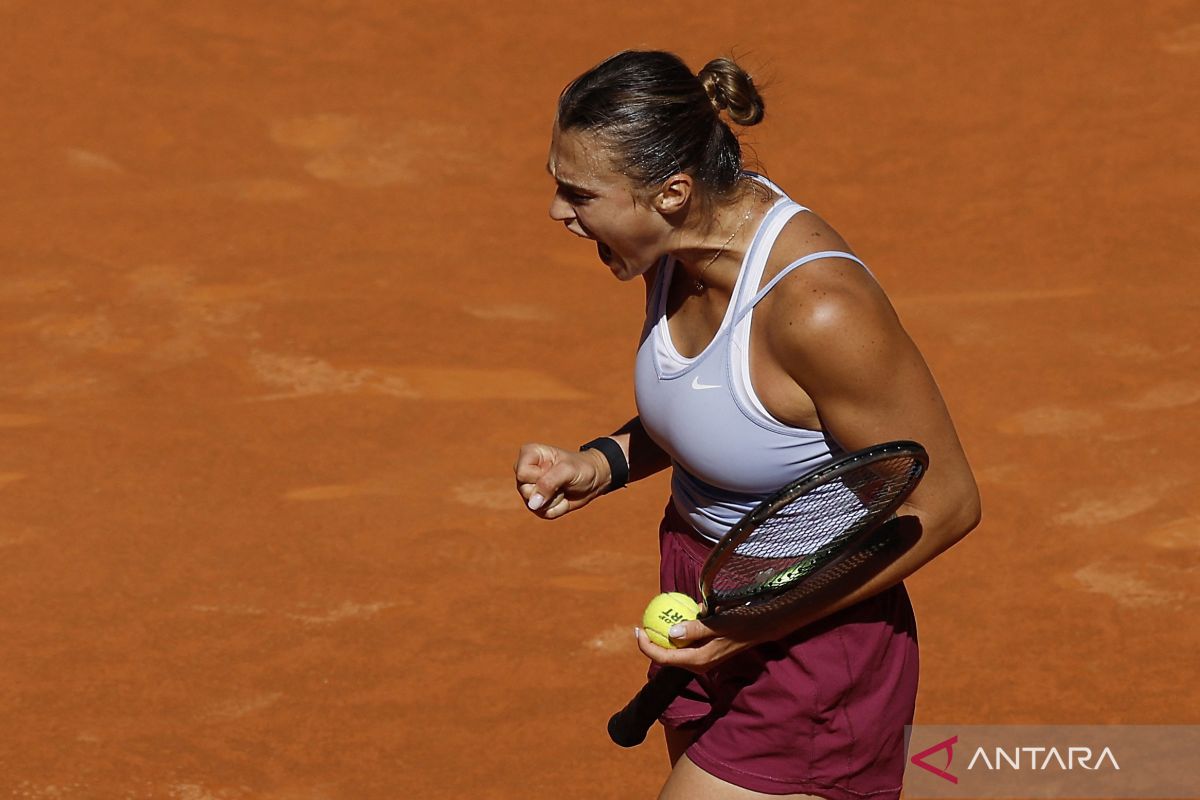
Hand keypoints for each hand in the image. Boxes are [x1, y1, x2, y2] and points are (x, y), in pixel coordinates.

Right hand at [513, 442, 609, 519]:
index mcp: (529, 454)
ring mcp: (529, 487)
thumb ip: (548, 483)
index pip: (522, 474)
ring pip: (533, 505)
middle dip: (548, 491)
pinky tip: (563, 497)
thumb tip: (532, 504)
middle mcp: (525, 471)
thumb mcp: (568, 471)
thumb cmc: (581, 468)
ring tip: (562, 488)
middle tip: (561, 481)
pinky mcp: (536, 502)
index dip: (540, 477)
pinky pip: (542, 513)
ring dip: (554, 500)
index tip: (554, 469)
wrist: (594, 479)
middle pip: (525, 491)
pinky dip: (557, 508)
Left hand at [634, 616, 773, 673]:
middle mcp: (697, 663)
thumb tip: (671, 631)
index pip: (664, 657)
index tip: (638, 629)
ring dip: (664, 635)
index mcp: (698, 660)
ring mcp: (701, 658)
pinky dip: (677, 631)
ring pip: (674, 649)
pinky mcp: (704, 651)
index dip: (646, 646)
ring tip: (655, 617)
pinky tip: (676, 615)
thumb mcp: (718, 623)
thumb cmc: (740, 623)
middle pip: (666, 655)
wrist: (760, 627)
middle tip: (642, 623)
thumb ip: (695, 628)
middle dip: (652, 640)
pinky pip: (685, 642)